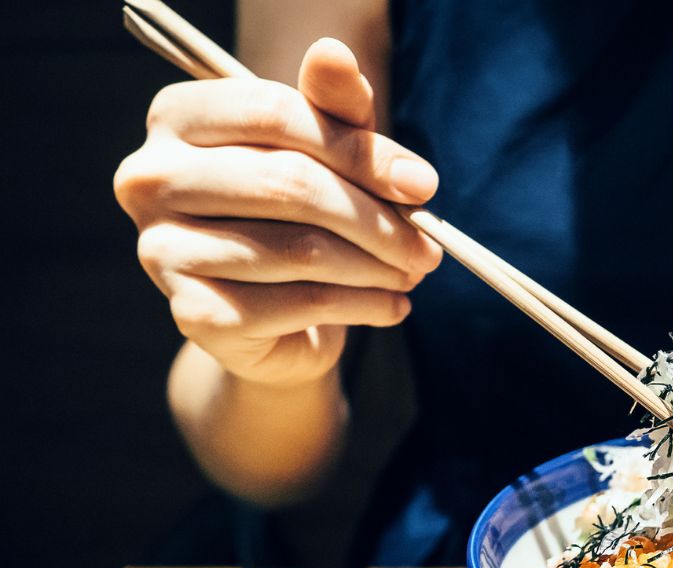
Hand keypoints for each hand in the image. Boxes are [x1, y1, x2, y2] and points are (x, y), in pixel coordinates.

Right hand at [114, 39, 442, 386]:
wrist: (273, 317)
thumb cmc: (299, 214)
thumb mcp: (326, 152)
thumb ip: (334, 107)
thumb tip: (336, 53)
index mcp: (177, 117)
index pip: (273, 113)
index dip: (359, 150)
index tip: (422, 185)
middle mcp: (151, 178)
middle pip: (290, 184)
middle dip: (377, 218)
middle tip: (429, 244)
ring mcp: (162, 249)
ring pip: (300, 250)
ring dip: (377, 265)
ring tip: (413, 270)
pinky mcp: (193, 313)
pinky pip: (298, 303)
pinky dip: (361, 306)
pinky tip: (391, 305)